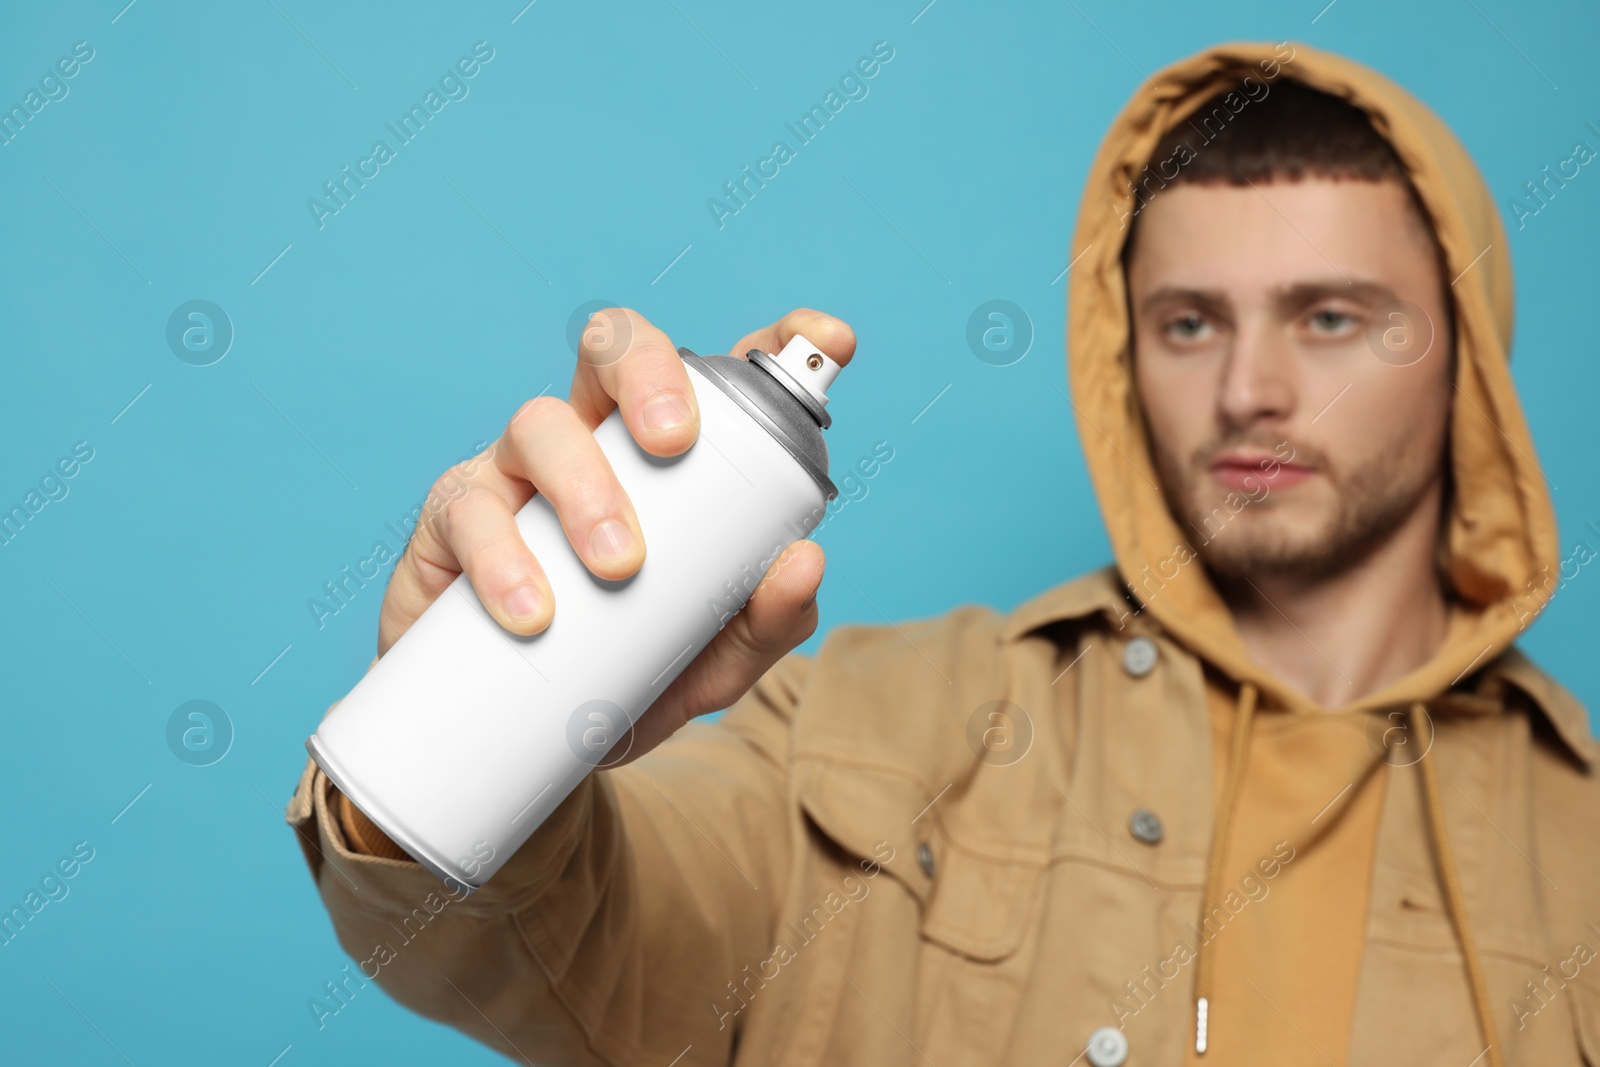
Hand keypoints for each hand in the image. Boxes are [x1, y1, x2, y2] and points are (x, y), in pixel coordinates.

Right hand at [375, 307, 855, 763]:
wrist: (523, 753)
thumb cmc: (631, 679)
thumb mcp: (715, 661)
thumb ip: (766, 620)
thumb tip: (806, 562)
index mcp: (671, 459)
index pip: (721, 379)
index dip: (778, 343)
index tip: (826, 338)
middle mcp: (595, 443)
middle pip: (614, 349)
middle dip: (649, 372)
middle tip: (677, 442)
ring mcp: (518, 475)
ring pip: (540, 423)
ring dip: (585, 485)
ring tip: (618, 564)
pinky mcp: (453, 524)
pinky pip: (470, 511)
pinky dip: (504, 558)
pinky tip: (534, 611)